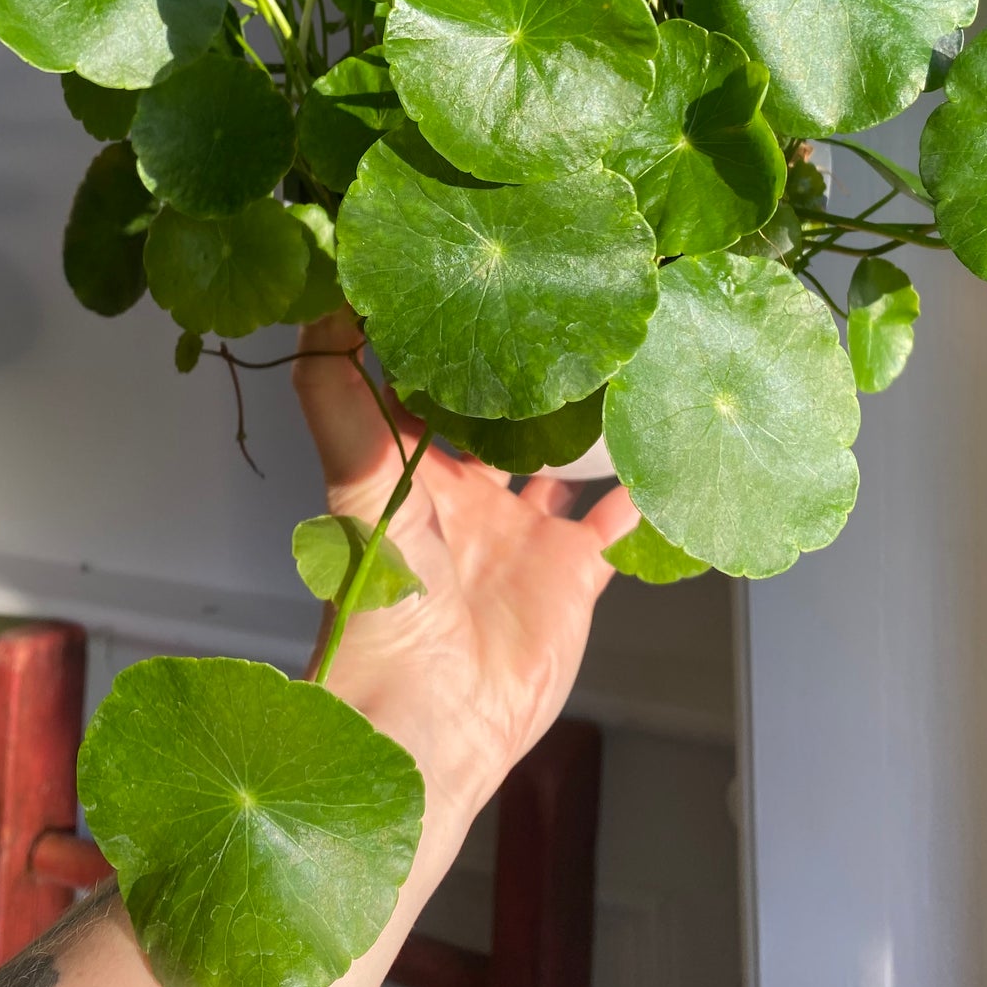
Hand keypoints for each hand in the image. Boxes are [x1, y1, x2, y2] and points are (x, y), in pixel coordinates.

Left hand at [292, 311, 637, 827]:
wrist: (431, 720)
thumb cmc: (380, 605)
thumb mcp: (356, 483)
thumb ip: (335, 397)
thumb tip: (319, 305)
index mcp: (407, 468)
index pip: (419, 384)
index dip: (435, 333)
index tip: (462, 265)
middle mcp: (464, 493)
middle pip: (495, 416)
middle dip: (520, 368)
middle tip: (556, 293)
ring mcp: (519, 531)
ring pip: (557, 459)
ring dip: (584, 419)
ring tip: (622, 355)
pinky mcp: (569, 571)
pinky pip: (614, 518)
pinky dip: (640, 486)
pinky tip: (667, 442)